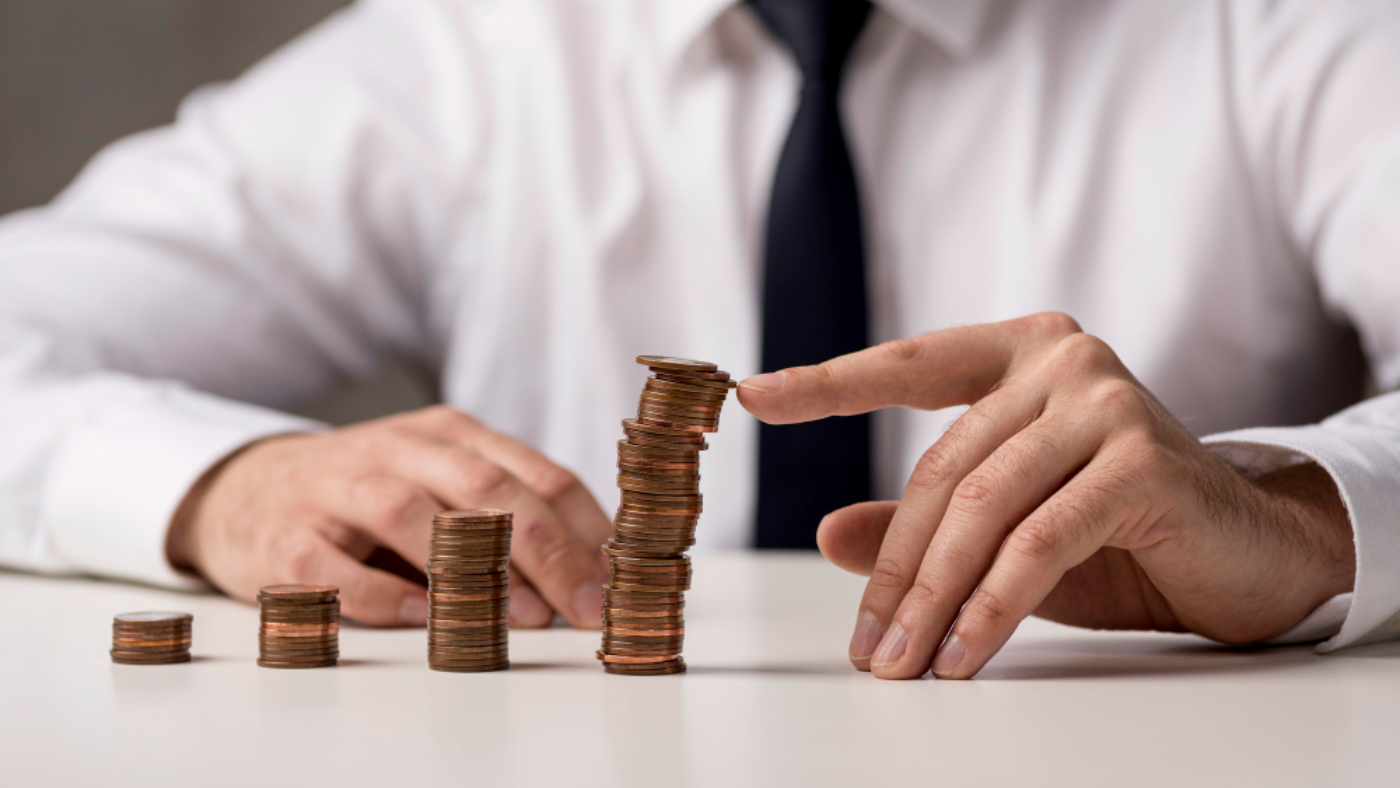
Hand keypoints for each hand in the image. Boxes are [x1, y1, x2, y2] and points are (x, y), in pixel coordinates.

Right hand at [166, 406, 609, 627]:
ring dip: (472, 567)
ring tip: (522, 614)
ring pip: (410, 513)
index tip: (621, 578)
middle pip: (485, 490)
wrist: (246, 489)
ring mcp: (335, 488)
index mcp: (449, 433)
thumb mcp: (442, 483)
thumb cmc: (368, 496)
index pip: (535, 473)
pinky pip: (334, 566)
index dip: (585, 527)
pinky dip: (380, 593)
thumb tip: (592, 574)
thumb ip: (508, 516)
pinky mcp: (284, 536)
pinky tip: (421, 617)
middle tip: (589, 605)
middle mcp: (396, 450)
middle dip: (548, 550)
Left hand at [738, 313, 1354, 678]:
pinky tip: (962, 653)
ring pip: (984, 508)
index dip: (829, 382)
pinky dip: (990, 605)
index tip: (753, 395)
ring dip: (933, 597)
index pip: (910, 364)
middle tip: (866, 645)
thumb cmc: (1118, 531)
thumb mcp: (1006, 525)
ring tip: (902, 663)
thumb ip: (923, 521)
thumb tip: (827, 534)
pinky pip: (1039, 542)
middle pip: (945, 469)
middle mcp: (1063, 359)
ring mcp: (1105, 401)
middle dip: (895, 568)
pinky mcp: (1142, 460)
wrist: (1245, 551)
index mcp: (1021, 352)